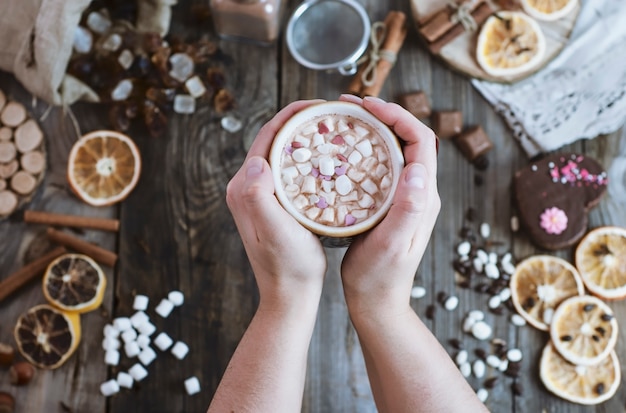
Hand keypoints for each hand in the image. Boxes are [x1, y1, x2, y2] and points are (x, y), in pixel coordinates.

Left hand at [226, 99, 327, 311]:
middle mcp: (248, 187)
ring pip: (284, 153)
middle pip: (275, 140)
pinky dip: (309, 158)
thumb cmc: (287, 267)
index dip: (292, 114)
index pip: (267, 136)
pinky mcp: (274, 204)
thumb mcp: (275, 232)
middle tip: (334, 113)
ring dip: (306, 137)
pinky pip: (291, 170)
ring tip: (335, 129)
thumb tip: (256, 161)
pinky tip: (331, 159)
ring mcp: (261, 195)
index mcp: (244, 187)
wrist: (289, 295)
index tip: (322, 104)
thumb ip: (259, 197)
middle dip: (302, 121)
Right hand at [339, 95, 440, 318]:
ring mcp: (404, 197)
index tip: (368, 106)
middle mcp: (418, 191)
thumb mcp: (392, 244)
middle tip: (349, 105)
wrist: (376, 301)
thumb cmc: (380, 276)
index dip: (398, 116)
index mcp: (422, 196)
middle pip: (408, 138)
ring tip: (344, 119)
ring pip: (394, 149)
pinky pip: (381, 165)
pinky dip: (364, 148)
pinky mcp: (388, 203)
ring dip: (373, 129)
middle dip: (383, 115)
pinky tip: (342, 149)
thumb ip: (407, 209)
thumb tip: (417, 169)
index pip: (421, 140)